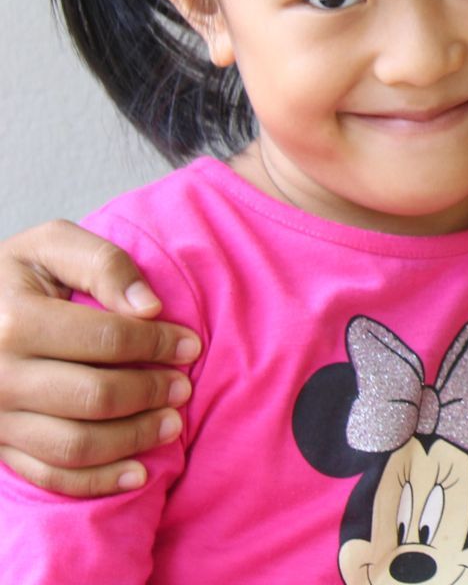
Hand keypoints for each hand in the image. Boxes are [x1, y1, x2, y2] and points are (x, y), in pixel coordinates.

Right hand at [0, 220, 200, 495]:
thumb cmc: (18, 278)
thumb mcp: (51, 246)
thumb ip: (103, 264)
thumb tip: (149, 307)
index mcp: (14, 321)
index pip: (106, 340)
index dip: (158, 345)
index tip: (190, 346)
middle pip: (94, 397)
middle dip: (151, 394)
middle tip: (183, 388)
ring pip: (74, 445)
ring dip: (133, 438)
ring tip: (172, 424)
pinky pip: (49, 475)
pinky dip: (96, 481)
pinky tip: (137, 472)